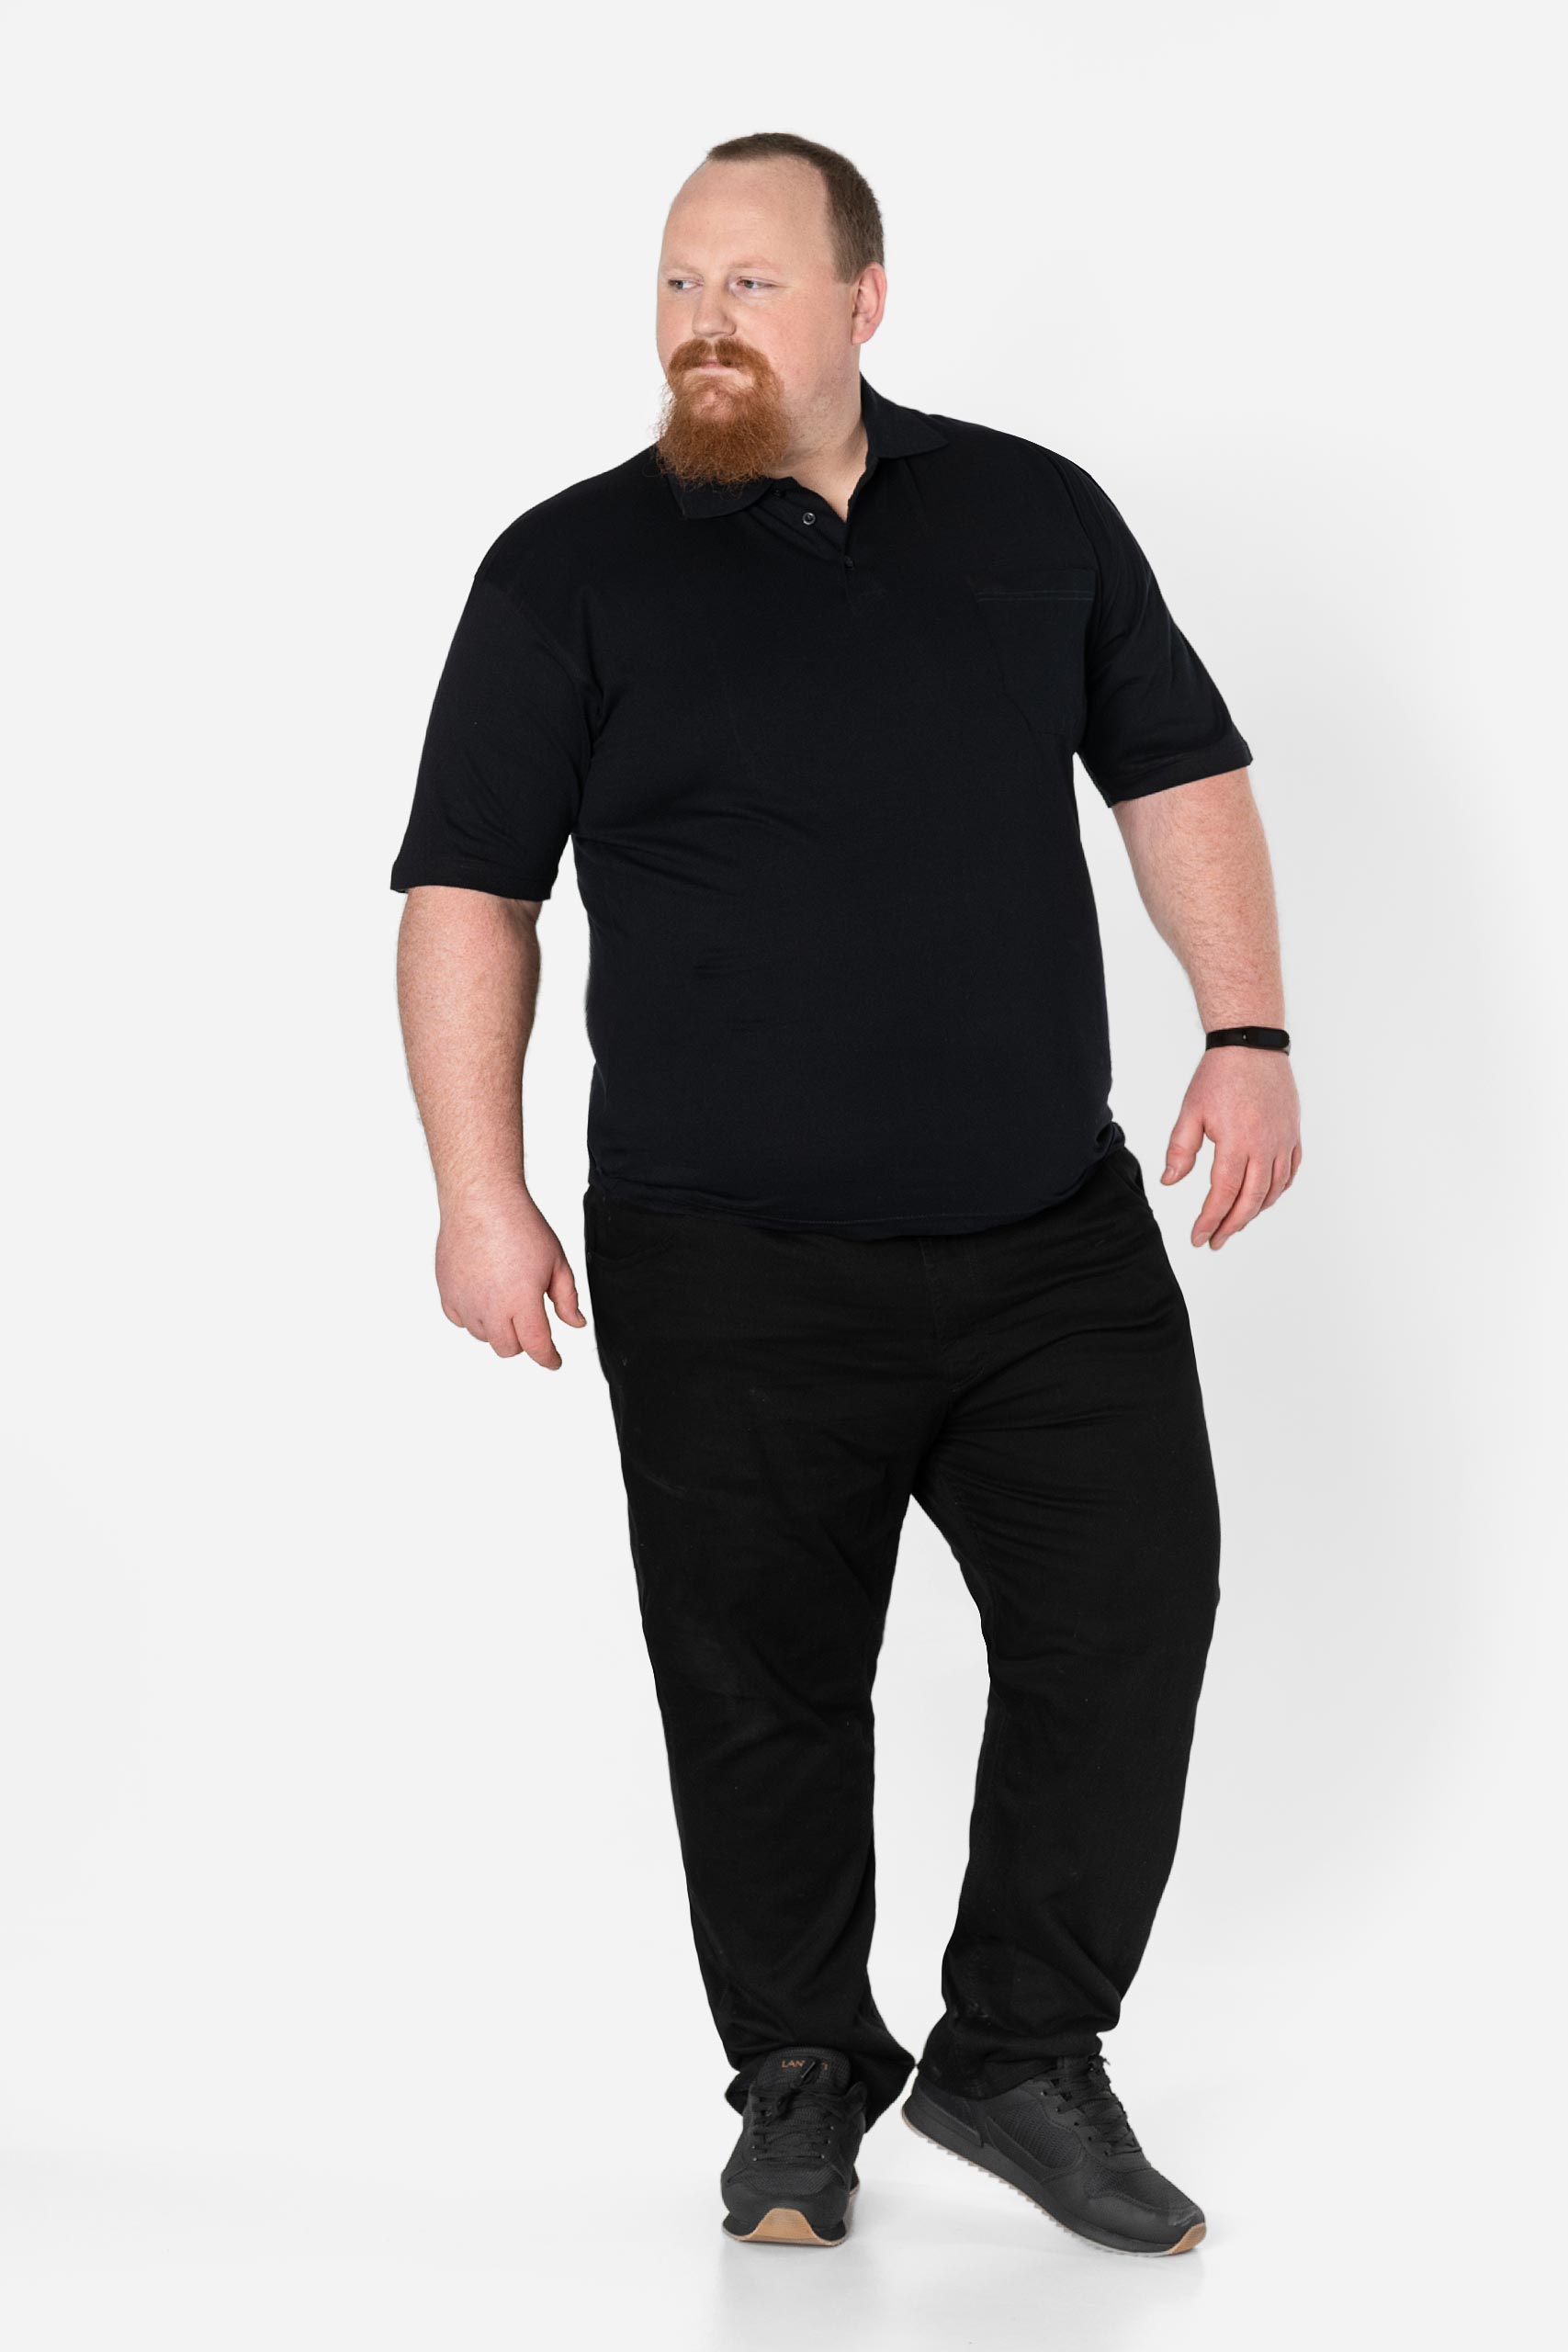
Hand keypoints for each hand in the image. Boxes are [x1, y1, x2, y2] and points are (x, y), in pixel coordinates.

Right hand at [434, 1189, 587, 1365]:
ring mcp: (465, 1301)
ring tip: (506, 1299)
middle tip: (531, 1321)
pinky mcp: (447, 1291)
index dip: (549, 1358)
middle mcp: (490, 1308)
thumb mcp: (557, 1261)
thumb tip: (576, 1324)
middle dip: (524, 1342)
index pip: (537, 1347)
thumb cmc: (520, 1225)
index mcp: (521, 1302)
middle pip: (508, 1348)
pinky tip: (483, 1299)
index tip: (554, 1361)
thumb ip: (567, 1297)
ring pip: (483, 1336)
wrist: (481, 1200)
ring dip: (498, 1328)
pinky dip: (473, 1317)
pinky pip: (459, 1320)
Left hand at [1162, 1051, 1301, 1248]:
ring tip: (1234, 1224)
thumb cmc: (1218, 1076)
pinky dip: (1277, 1192)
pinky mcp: (1293, 1133)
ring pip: (1273, 1190)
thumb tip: (1169, 1182)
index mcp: (1237, 1141)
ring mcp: (1283, 1140)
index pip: (1222, 1194)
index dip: (1210, 1220)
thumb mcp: (1190, 1112)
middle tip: (1215, 1241)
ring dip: (1254, 1212)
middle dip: (1231, 1225)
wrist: (1251, 1045)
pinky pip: (1289, 1172)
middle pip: (1251, 1199)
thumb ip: (1180, 1150)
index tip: (1198, 1237)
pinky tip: (1263, 1199)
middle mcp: (1265, 1145)